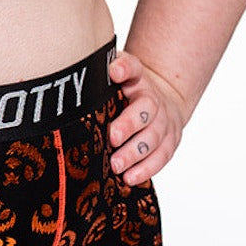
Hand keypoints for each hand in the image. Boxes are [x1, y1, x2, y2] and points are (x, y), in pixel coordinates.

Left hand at [107, 49, 186, 184]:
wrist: (160, 99)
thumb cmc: (126, 89)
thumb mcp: (113, 74)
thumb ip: (98, 72)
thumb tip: (76, 75)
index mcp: (136, 77)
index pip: (132, 67)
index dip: (124, 68)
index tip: (114, 72)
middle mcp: (153, 97)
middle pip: (146, 108)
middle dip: (129, 124)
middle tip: (112, 137)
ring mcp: (165, 120)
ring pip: (154, 137)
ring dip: (134, 153)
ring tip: (115, 165)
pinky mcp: (170, 141)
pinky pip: (161, 157)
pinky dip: (146, 169)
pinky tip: (129, 178)